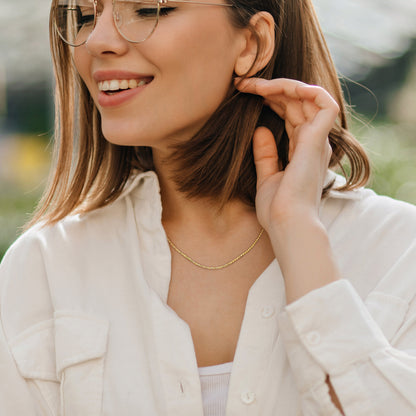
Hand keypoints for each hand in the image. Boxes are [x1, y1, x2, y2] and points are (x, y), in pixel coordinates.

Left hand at [235, 77, 338, 230]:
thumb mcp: (266, 176)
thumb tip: (260, 129)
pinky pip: (323, 102)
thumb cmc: (277, 209)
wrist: (286, 224)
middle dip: (272, 89)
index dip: (272, 100)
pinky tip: (276, 87)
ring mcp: (318, 141)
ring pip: (309, 97)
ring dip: (282, 86)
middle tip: (244, 85)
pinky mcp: (317, 140)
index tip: (247, 95)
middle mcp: (314, 143)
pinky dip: (304, 89)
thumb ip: (265, 154)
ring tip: (255, 85)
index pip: (292, 115)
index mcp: (303, 151)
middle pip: (298, 103)